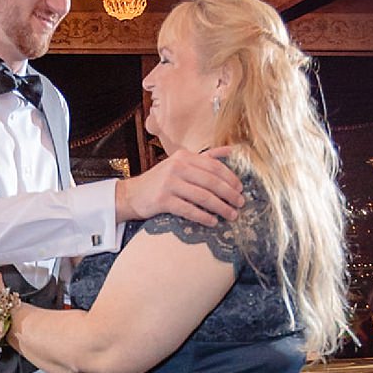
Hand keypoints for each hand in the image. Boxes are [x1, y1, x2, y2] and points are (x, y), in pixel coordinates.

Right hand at [116, 147, 244, 226]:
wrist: (131, 195)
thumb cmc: (160, 181)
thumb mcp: (180, 163)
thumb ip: (205, 157)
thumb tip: (232, 150)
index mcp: (184, 156)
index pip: (214, 166)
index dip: (230, 178)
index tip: (241, 189)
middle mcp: (177, 167)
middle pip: (211, 181)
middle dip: (229, 194)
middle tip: (240, 204)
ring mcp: (169, 183)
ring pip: (203, 196)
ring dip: (220, 207)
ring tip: (231, 215)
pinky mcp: (162, 200)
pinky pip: (189, 210)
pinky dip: (203, 217)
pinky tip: (212, 222)